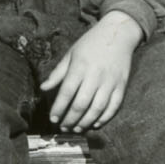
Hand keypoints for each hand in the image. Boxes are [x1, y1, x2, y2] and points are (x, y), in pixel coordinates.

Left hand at [40, 11, 143, 131]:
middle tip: (63, 128)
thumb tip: (43, 88)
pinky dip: (104, 118)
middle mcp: (96, 75)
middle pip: (81, 103)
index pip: (67, 92)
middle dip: (70, 119)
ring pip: (98, 108)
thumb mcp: (71, 54)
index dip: (59, 108)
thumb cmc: (90, 44)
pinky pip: (114, 106)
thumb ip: (58, 73)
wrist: (118, 34)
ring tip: (76, 129)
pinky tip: (94, 124)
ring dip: (85, 122)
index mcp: (80, 66)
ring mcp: (111, 81)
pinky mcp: (122, 85)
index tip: (52, 119)